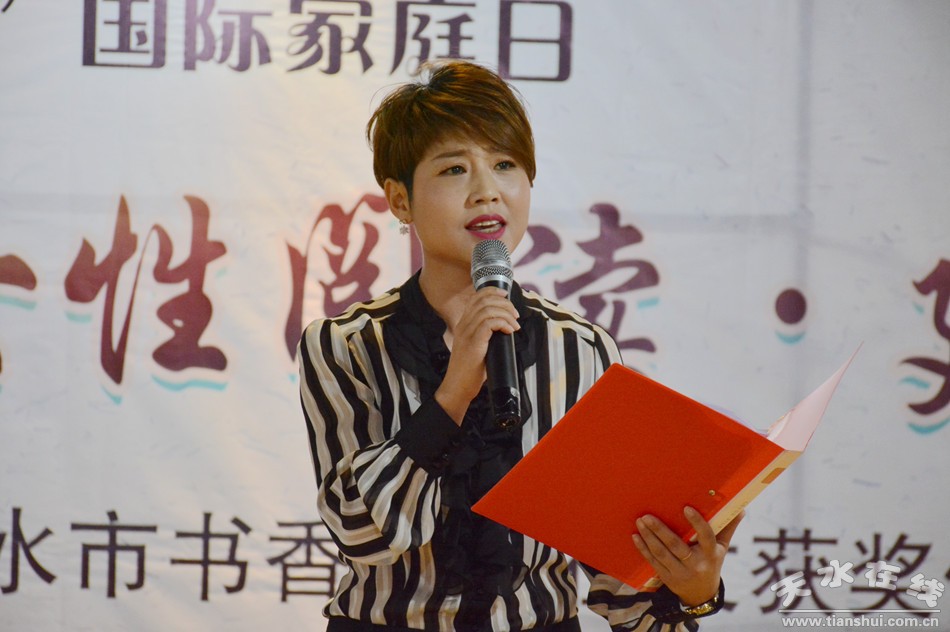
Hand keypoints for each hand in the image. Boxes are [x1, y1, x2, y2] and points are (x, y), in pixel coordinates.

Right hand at [435, 287, 519, 423]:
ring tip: (515, 325)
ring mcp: (467, 333)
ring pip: (488, 310)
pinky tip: (510, 331)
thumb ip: (486, 335)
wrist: (458, 386)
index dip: (492, 292)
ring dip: (506, 314)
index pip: (475, 298)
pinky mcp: (473, 342)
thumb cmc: (470, 371)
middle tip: (515, 314)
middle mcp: (463, 325)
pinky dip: (503, 323)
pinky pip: (490, 323)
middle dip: (504, 303)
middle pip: (484, 300)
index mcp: (463, 324)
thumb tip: (505, 328)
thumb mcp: (477, 347)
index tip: (506, 296)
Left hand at [632, 507, 744, 605]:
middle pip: (676, 546)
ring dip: (649, 537)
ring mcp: (680, 573)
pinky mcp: (667, 578)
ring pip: (661, 554)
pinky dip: (643, 549)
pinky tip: (636, 537)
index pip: (706, 537)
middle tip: (647, 516)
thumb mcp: (722, 548)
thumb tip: (741, 509)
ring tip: (640, 522)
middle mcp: (695, 564)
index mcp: (711, 554)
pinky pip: (653, 562)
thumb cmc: (711, 563)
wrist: (701, 594)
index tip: (686, 508)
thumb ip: (728, 528)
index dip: (697, 523)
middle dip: (660, 530)